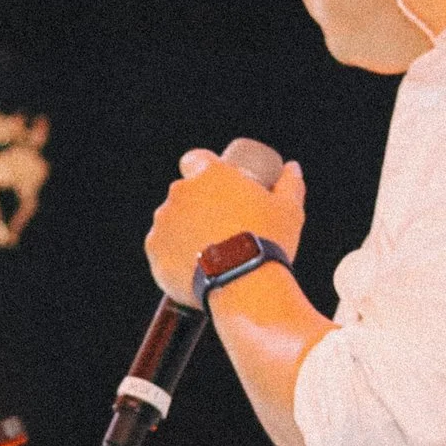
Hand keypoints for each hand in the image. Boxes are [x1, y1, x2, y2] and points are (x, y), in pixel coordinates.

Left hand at [145, 150, 305, 304]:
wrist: (244, 286)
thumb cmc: (268, 243)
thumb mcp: (288, 210)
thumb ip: (290, 184)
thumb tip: (291, 168)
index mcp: (208, 175)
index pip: (195, 159)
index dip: (204, 171)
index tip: (218, 188)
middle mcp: (179, 194)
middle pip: (184, 193)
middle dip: (197, 204)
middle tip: (220, 225)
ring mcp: (163, 223)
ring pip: (170, 222)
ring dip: (183, 230)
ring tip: (208, 251)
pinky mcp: (154, 253)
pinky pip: (161, 250)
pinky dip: (173, 256)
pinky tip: (193, 267)